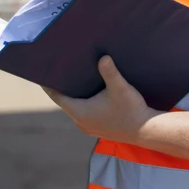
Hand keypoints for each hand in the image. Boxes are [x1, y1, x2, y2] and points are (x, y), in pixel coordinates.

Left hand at [43, 56, 158, 143]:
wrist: (145, 131)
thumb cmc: (131, 109)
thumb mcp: (120, 88)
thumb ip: (110, 72)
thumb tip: (103, 57)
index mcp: (80, 112)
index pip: (57, 97)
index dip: (49, 85)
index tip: (42, 73)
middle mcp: (80, 122)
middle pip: (64, 102)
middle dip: (62, 87)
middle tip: (59, 70)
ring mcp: (88, 126)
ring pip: (74, 108)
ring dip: (73, 95)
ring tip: (73, 78)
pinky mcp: (96, 127)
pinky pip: (82, 113)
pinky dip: (81, 102)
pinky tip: (89, 92)